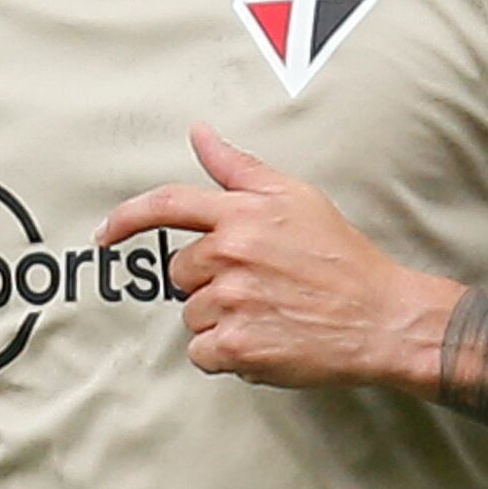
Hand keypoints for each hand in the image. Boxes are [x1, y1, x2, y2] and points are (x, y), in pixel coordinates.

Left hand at [98, 126, 456, 392]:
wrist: (382, 318)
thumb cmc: (342, 258)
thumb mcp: (295, 198)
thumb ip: (239, 168)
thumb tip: (200, 133)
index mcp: (242, 214)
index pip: (167, 206)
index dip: (127, 219)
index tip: (106, 234)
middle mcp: (232, 254)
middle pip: (182, 273)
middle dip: (210, 281)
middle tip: (259, 285)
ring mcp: (232, 301)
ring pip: (193, 316)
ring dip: (221, 320)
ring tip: (269, 314)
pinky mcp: (237, 345)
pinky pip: (202, 353)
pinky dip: (226, 354)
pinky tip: (264, 341)